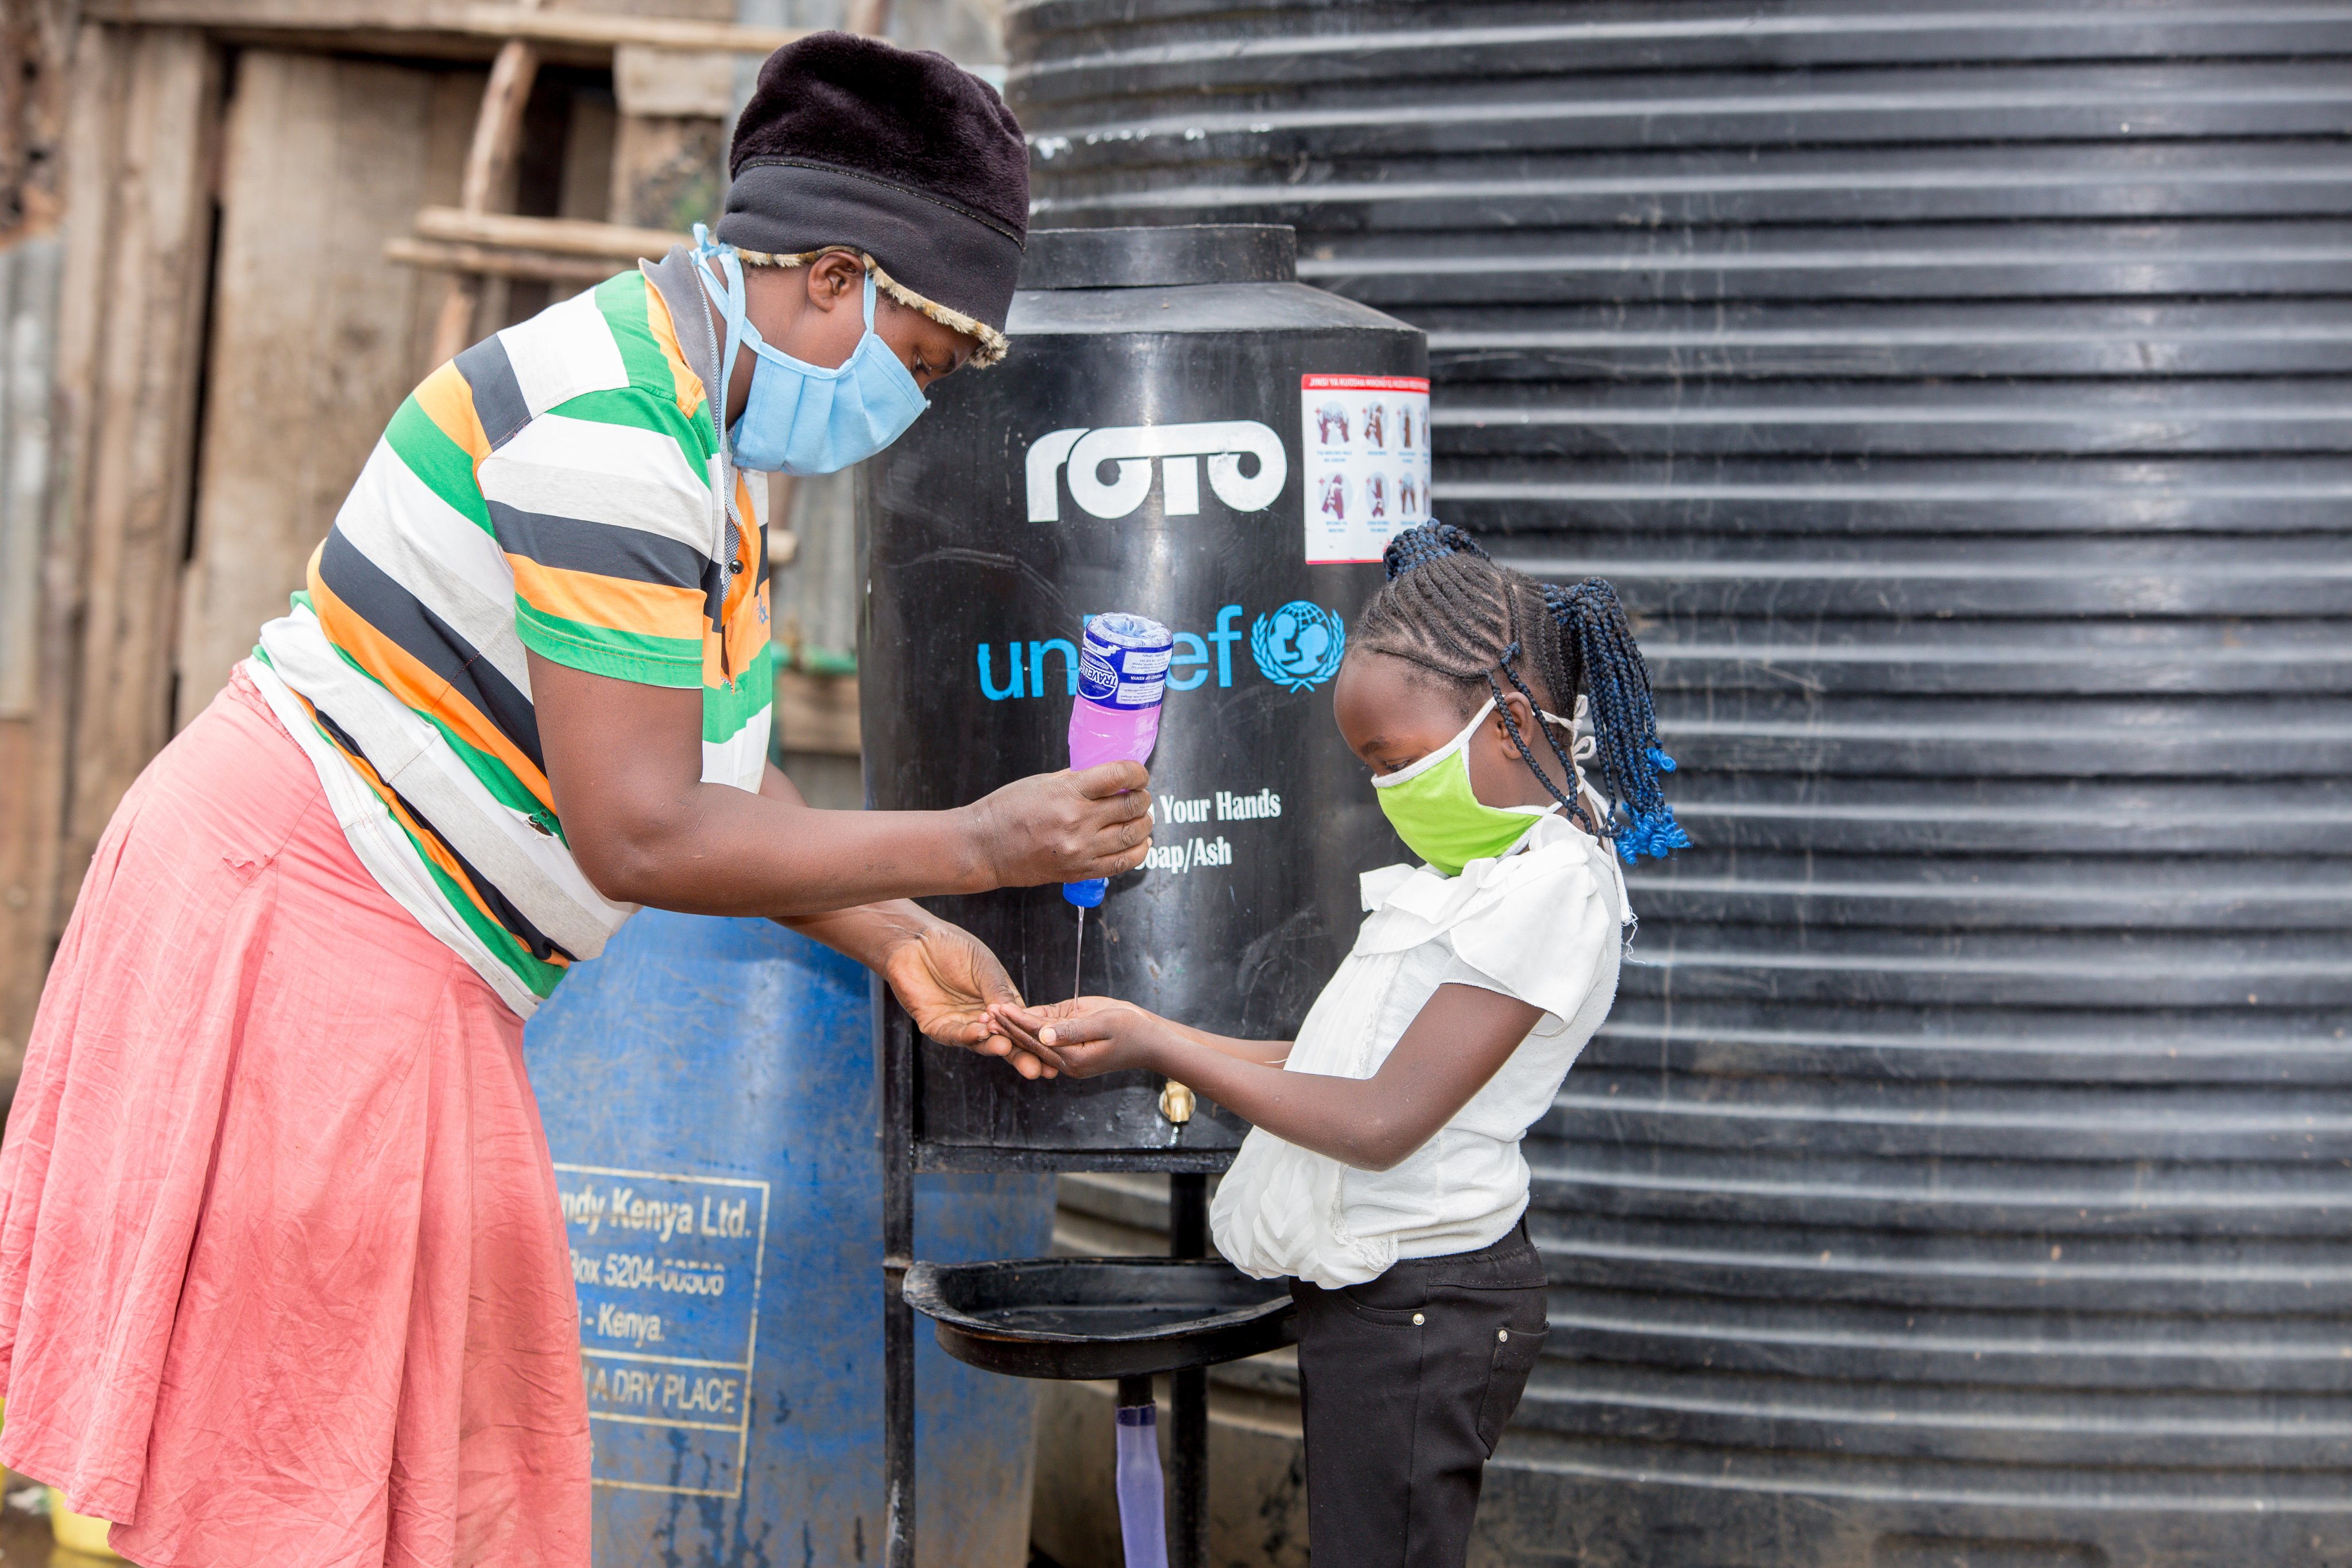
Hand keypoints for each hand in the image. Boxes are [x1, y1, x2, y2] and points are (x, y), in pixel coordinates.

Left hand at [879, 921, 1059, 1079]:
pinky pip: (954, 1035)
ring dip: (994, 1046)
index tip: (1053, 1056)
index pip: (1020, 1027)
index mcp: (999, 1003)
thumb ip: (999, 993)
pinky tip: (980, 1034)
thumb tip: (1019, 1016)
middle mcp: (981, 1018)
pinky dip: (967, 1035)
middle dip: (1020, 1056)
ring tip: (1008, 1049)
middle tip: (1037, 1069)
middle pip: (1004, 1041)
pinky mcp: (937, 1025)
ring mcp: (960, 1023)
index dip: (1035, 1041)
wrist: (917, 940)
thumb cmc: (954, 948)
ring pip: (980, 1043)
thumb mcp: (985, 968)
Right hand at [963, 763, 1153, 888]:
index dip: (1137, 772)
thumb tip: (1107, 778)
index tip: (1139, 774)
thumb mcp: (1042, 782)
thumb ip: (1077, 779)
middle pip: (1131, 807)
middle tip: (1140, 796)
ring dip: (1144, 824)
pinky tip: (1141, 843)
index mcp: (1068, 792)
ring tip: (1142, 818)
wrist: (983, 848)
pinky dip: (1138, 851)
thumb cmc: (1007, 810)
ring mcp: (1080, 850)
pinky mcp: (1079, 871)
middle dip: (1142, 798)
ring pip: (1132, 835)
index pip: (1119, 776)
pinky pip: (1121, 863)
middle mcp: (1078, 821)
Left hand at [989, 996, 1168, 1079]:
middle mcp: (1068, 1063)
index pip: (1037, 1037)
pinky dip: (1030, 1030)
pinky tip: (1015, 1018)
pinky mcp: (1073, 1053)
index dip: (1016, 1021)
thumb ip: (1072, 1029)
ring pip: (1035, 1044)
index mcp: (1074, 1058)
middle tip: (984, 1011)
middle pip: (1031, 1043)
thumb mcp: (1105, 1023)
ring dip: (1014, 1029)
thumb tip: (1043, 1033)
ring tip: (992, 1014)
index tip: (997, 1006)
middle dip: (1008, 1027)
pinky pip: (1047, 1042)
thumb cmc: (1133, 1029)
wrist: (1152, 1042)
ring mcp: (1070, 1060)